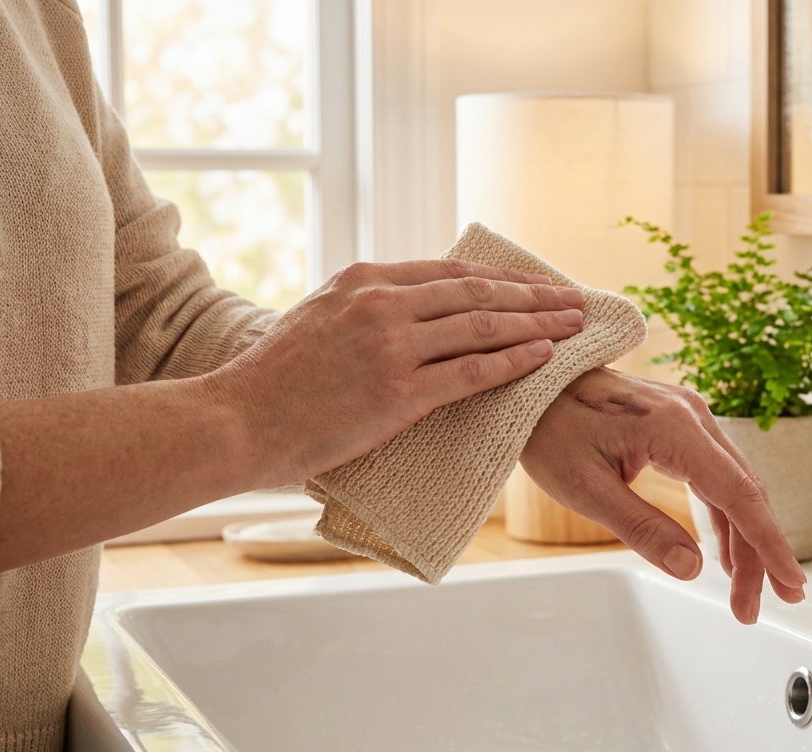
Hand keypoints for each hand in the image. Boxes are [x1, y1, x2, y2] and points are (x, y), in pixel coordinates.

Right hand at [208, 259, 585, 485]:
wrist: (236, 419)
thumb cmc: (274, 379)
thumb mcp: (319, 317)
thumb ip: (368, 306)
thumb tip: (415, 307)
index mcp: (364, 279)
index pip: (452, 271)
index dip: (504, 277)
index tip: (538, 283)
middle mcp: (382, 303)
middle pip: (478, 293)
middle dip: (535, 296)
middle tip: (575, 300)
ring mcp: (391, 347)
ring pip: (484, 327)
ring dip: (538, 326)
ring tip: (574, 328)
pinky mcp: (398, 393)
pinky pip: (472, 372)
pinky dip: (515, 363)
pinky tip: (545, 360)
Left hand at [520, 368, 806, 623]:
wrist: (530, 384)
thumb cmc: (547, 428)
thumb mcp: (585, 488)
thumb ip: (641, 529)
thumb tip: (691, 568)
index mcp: (675, 428)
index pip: (739, 494)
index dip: (769, 543)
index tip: (790, 583)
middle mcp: (693, 416)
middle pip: (744, 494)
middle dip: (756, 554)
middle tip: (753, 608)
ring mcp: (689, 416)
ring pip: (734, 486)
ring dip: (742, 539)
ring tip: (744, 593)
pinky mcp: (679, 424)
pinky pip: (715, 474)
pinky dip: (724, 515)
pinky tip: (724, 553)